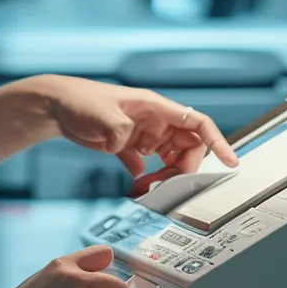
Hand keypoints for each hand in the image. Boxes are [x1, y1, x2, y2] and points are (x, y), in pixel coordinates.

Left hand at [9, 75, 237, 176]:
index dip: (218, 141)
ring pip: (170, 159)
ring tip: (147, 187)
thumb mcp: (101, 114)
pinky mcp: (128, 146)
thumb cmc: (79, 100)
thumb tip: (131, 148)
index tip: (230, 162)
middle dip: (184, 169)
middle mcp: (155, 121)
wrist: (56, 106)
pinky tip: (136, 184)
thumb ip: (119, 130)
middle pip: (188, 147)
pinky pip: (149, 165)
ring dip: (166, 176)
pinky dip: (147, 178)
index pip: (197, 123)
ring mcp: (143, 134)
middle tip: (168, 184)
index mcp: (156, 108)